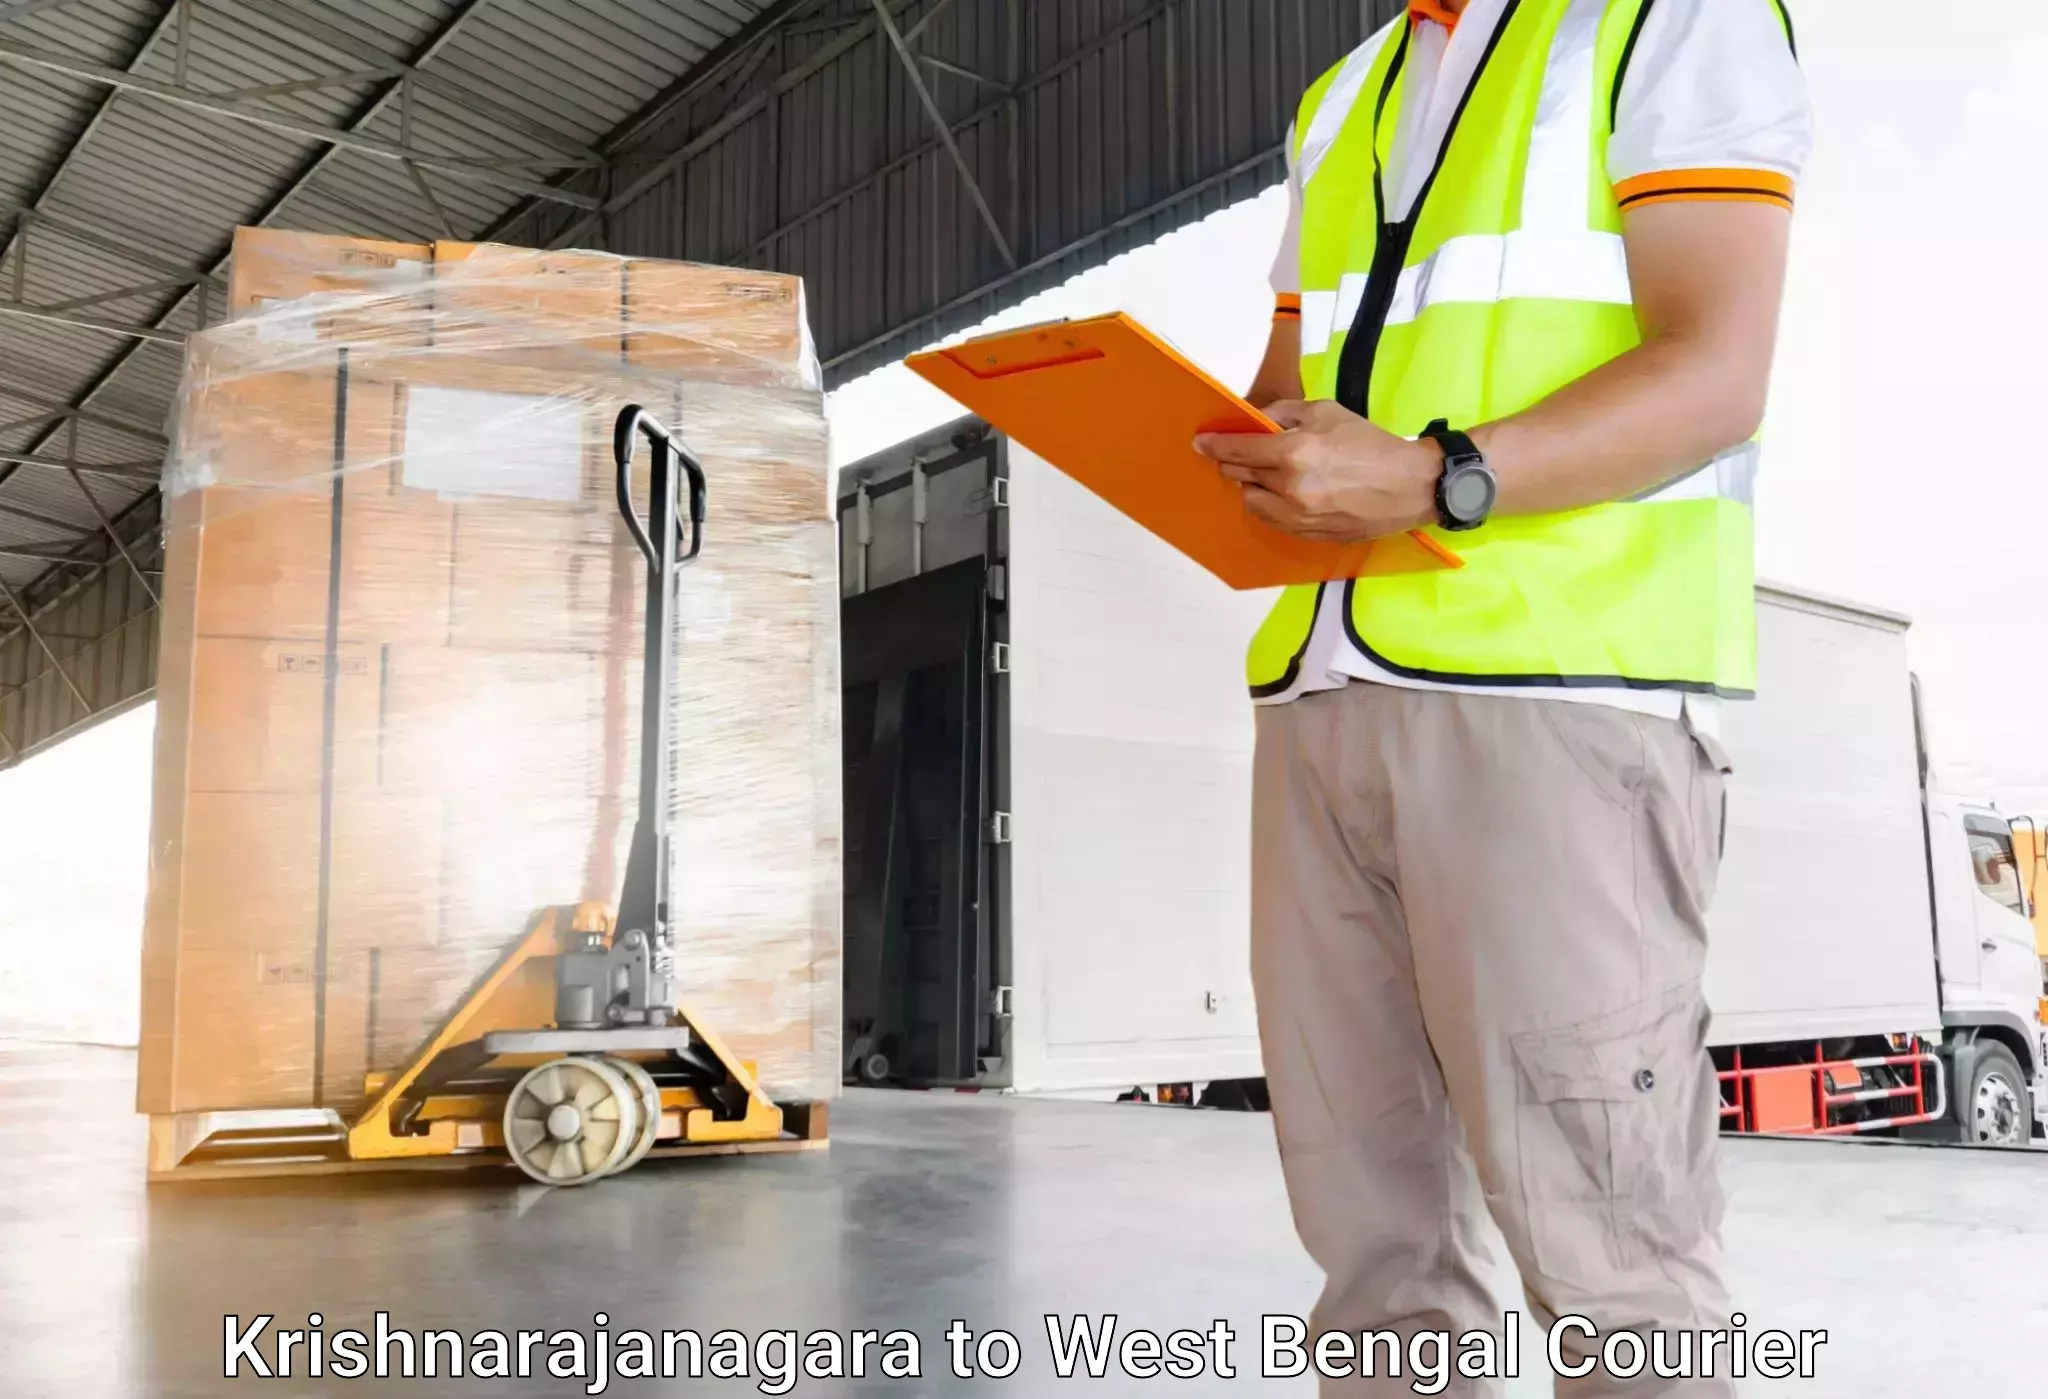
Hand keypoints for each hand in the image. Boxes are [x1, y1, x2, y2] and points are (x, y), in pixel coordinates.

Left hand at [1194, 400, 1440, 541]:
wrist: (1410, 486)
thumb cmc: (1371, 443)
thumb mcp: (1327, 411)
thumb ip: (1286, 412)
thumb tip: (1259, 419)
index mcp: (1293, 451)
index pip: (1237, 450)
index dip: (1214, 445)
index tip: (1200, 443)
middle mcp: (1289, 487)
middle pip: (1240, 476)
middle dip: (1233, 463)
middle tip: (1239, 454)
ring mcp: (1297, 516)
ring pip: (1251, 501)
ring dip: (1251, 486)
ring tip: (1266, 474)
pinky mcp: (1307, 534)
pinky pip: (1272, 520)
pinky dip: (1269, 505)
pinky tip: (1282, 494)